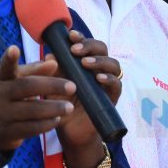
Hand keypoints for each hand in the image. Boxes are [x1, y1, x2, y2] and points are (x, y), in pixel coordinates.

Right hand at [0, 46, 74, 152]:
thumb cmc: (10, 98)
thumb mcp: (17, 82)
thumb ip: (35, 72)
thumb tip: (54, 62)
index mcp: (1, 79)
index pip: (4, 67)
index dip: (9, 58)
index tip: (15, 48)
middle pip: (26, 87)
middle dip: (51, 86)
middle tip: (72, 87)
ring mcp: (1, 115)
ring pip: (31, 110)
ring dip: (53, 108)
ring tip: (69, 107)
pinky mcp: (7, 132)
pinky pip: (31, 128)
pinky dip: (46, 124)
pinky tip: (57, 119)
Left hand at [44, 30, 122, 151]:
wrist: (69, 132)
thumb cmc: (60, 105)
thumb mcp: (52, 88)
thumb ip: (52, 73)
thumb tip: (50, 56)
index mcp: (83, 63)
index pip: (87, 44)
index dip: (81, 37)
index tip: (70, 35)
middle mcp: (97, 70)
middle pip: (102, 49)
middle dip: (90, 45)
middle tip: (75, 49)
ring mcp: (107, 83)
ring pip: (113, 64)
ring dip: (100, 61)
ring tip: (86, 63)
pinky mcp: (112, 98)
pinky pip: (117, 85)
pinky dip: (110, 79)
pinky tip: (98, 78)